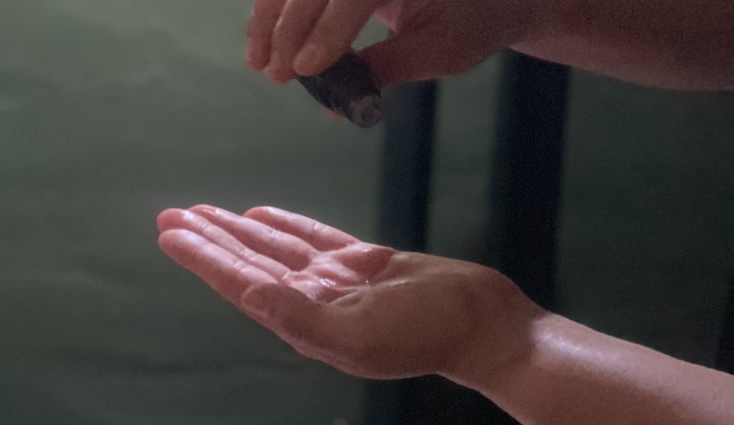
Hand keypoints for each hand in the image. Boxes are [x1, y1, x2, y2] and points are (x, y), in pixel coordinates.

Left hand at [156, 205, 541, 381]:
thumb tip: (247, 294)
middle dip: (212, 240)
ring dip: (241, 231)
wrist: (481, 325)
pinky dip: (286, 227)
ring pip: (278, 250)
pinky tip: (262, 215)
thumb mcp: (359, 332)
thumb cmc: (426, 333)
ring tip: (206, 212)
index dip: (206, 259)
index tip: (170, 233)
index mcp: (306, 322)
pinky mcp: (364, 265)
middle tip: (172, 215)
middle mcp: (314, 303)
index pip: (244, 284)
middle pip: (251, 264)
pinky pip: (314, 240)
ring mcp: (339, 284)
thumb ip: (300, 316)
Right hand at [246, 0, 535, 85]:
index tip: (305, 68)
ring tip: (259, 61)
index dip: (327, 29)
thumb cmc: (475, 21)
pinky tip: (267, 41)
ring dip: (272, 17)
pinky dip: (282, 11)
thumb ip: (389, 67)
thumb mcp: (441, 51)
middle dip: (289, 26)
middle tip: (276, 74)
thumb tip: (340, 102)